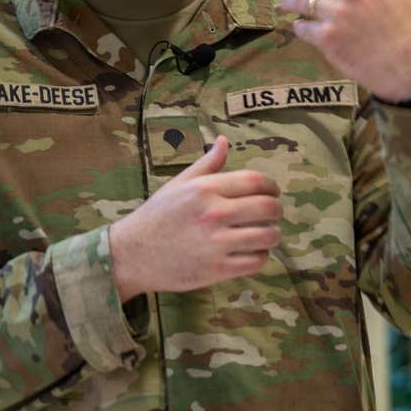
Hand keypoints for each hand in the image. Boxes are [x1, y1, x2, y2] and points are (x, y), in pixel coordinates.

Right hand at [109, 135, 281, 300]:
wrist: (132, 254)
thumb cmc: (156, 217)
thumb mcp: (178, 184)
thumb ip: (206, 164)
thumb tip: (224, 141)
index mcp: (206, 189)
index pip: (256, 181)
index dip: (273, 186)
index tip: (273, 192)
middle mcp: (214, 213)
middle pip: (268, 207)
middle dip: (277, 210)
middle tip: (274, 214)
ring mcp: (217, 243)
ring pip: (268, 236)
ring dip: (274, 235)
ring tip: (268, 234)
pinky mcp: (217, 269)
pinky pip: (256, 261)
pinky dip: (262, 256)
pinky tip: (255, 252)